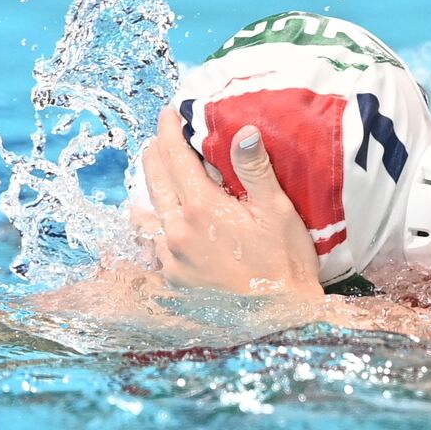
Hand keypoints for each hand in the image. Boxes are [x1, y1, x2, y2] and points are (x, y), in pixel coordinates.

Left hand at [137, 107, 322, 297]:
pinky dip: (151, 227)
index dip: (169, 130)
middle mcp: (177, 231)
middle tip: (162, 138)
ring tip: (158, 178)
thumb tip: (243, 130)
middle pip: (154, 180)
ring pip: (146, 213)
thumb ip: (255, 169)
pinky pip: (151, 245)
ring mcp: (171, 257)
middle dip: (155, 153)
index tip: (170, 113)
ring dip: (151, 190)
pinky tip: (156, 224)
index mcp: (202, 208)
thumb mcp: (277, 211)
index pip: (174, 157)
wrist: (278, 316)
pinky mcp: (173, 279)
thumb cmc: (284, 262)